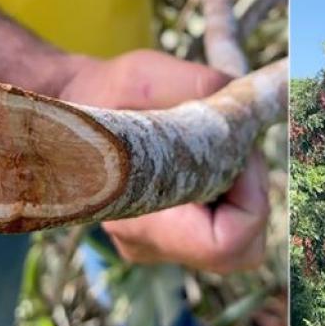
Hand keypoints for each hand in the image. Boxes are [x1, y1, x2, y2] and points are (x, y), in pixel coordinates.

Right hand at [59, 50, 270, 273]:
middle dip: (254, 194)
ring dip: (245, 191)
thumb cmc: (100, 95)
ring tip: (218, 145)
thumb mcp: (144, 77)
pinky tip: (208, 157)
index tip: (239, 149)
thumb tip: (247, 106)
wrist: (70, 114)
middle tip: (235, 144)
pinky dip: (233, 193)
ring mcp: (162, 244)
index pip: (226, 244)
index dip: (251, 199)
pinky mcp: (172, 234)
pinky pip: (226, 227)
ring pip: (240, 240)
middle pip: (243, 249)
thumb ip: (199, 86)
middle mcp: (151, 243)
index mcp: (139, 217)